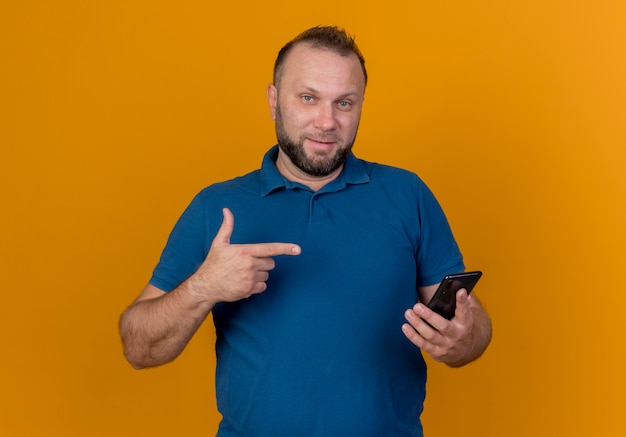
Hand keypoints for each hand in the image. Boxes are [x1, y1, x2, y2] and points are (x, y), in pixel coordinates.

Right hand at [186, 208, 300, 303]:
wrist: (206, 286)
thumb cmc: (213, 264)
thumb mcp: (219, 243)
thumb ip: (227, 226)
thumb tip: (226, 210)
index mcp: (245, 251)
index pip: (270, 249)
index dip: (285, 248)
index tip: (297, 249)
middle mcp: (250, 264)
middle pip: (270, 263)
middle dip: (263, 263)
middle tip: (249, 264)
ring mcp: (250, 278)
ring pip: (266, 275)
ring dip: (259, 274)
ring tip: (243, 274)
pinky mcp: (249, 290)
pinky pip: (263, 286)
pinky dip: (256, 286)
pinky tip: (244, 283)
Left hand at [402, 289, 475, 365]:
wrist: (465, 351)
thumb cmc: (460, 326)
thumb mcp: (464, 315)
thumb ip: (463, 303)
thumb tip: (459, 288)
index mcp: (465, 323)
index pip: (464, 311)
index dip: (462, 301)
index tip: (461, 291)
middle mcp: (456, 335)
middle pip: (443, 326)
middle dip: (429, 316)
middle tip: (417, 306)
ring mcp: (446, 345)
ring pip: (430, 335)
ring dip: (417, 324)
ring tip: (408, 313)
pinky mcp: (436, 352)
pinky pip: (423, 344)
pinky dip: (413, 336)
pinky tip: (405, 326)